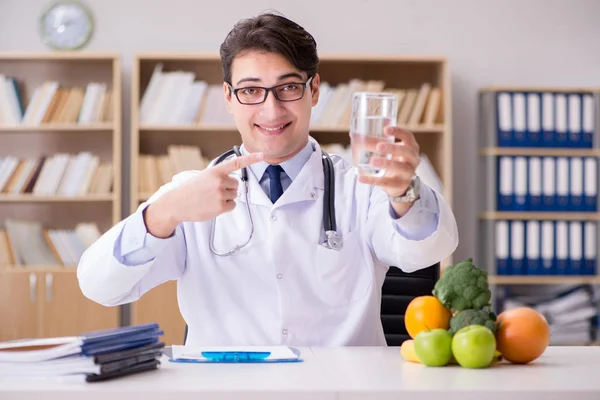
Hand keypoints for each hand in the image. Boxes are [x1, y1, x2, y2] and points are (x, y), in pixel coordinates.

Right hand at [145, 152, 263, 236]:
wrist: (177, 204)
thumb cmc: (191, 190)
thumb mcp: (203, 176)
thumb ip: (219, 176)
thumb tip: (234, 182)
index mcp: (215, 171)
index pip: (236, 163)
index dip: (251, 159)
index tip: (262, 155)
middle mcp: (219, 181)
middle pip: (236, 183)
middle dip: (228, 187)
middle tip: (213, 191)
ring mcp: (220, 194)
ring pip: (235, 194)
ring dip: (226, 197)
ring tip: (211, 198)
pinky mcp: (220, 207)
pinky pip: (233, 205)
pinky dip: (226, 206)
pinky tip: (214, 205)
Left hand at [357, 126, 419, 214]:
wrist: (399, 183)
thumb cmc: (393, 160)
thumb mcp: (388, 150)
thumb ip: (374, 142)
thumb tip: (353, 135)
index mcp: (410, 146)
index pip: (408, 136)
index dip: (399, 132)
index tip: (386, 129)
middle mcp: (412, 159)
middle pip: (406, 151)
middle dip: (393, 148)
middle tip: (379, 147)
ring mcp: (408, 173)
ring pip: (400, 168)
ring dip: (386, 163)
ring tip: (373, 161)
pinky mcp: (400, 185)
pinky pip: (386, 182)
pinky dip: (373, 180)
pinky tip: (361, 177)